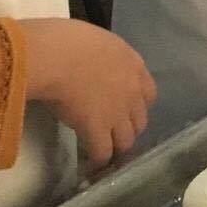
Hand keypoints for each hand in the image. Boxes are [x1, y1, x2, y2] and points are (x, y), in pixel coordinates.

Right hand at [19, 18, 156, 172]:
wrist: (57, 56)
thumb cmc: (68, 40)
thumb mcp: (97, 42)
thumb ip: (104, 59)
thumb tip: (92, 67)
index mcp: (134, 65)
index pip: (148, 94)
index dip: (137, 105)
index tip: (124, 110)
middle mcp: (132, 91)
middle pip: (140, 120)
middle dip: (128, 128)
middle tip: (111, 133)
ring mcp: (117, 113)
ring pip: (126, 140)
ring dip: (115, 146)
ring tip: (103, 152)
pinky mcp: (98, 130)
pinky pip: (103, 152)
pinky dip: (98, 161)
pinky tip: (90, 166)